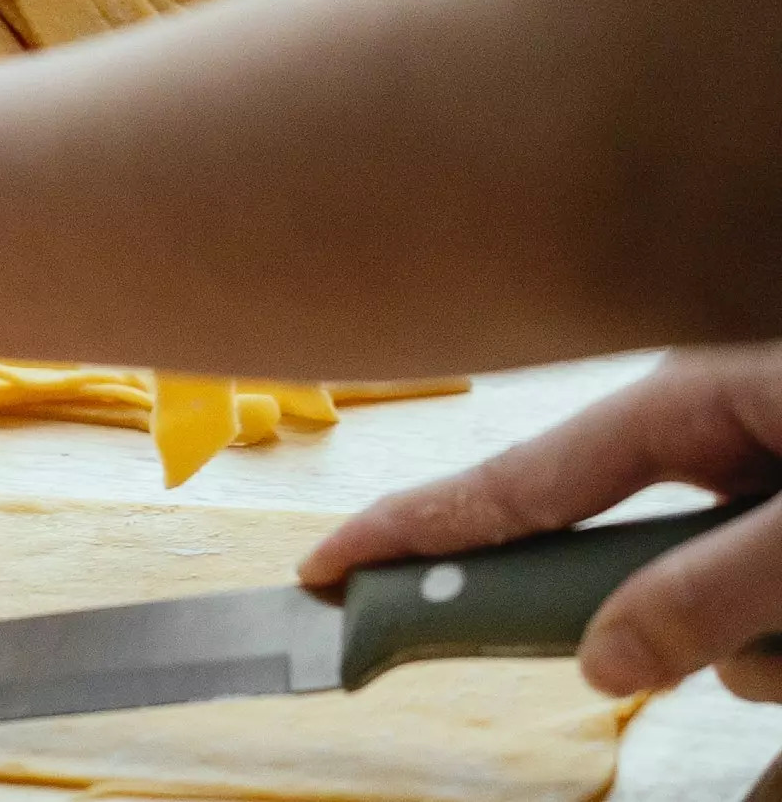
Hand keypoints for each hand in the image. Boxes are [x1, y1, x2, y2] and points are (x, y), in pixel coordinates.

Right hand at [298, 347, 781, 703]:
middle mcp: (696, 424)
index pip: (513, 482)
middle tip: (746, 631)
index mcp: (675, 398)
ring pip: (697, 595)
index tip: (324, 566)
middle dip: (675, 626)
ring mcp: (745, 457)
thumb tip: (598, 662)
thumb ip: (705, 593)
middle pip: (614, 555)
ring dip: (760, 638)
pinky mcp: (778, 491)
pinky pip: (746, 592)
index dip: (413, 526)